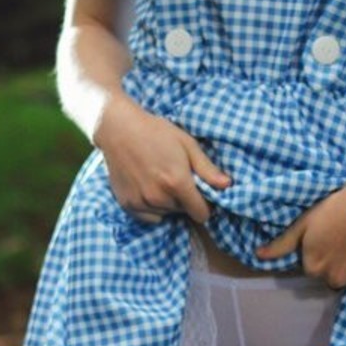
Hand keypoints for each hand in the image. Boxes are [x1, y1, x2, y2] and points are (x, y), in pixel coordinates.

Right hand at [96, 94, 230, 223]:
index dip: (205, 205)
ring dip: (167, 202)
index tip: (200, 194)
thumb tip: (227, 185)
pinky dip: (151, 207)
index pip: (201, 213)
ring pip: (166, 213)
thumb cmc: (156, 132)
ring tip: (159, 179)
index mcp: (177, 182)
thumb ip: (207, 169)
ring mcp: (142, 202)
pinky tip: (147, 187)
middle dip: (184, 199)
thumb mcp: (187, 144)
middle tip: (175, 177)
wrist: (119, 129)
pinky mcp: (127, 204)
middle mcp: (159, 197)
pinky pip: (149, 216)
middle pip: (183, 212)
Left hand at [255, 178, 345, 292]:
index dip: (321, 255)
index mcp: (313, 268)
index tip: (328, 240)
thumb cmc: (334, 208)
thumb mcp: (303, 223)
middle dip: (336, 266)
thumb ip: (281, 244)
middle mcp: (333, 279)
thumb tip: (258, 255)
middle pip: (333, 278)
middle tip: (345, 242)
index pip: (314, 270)